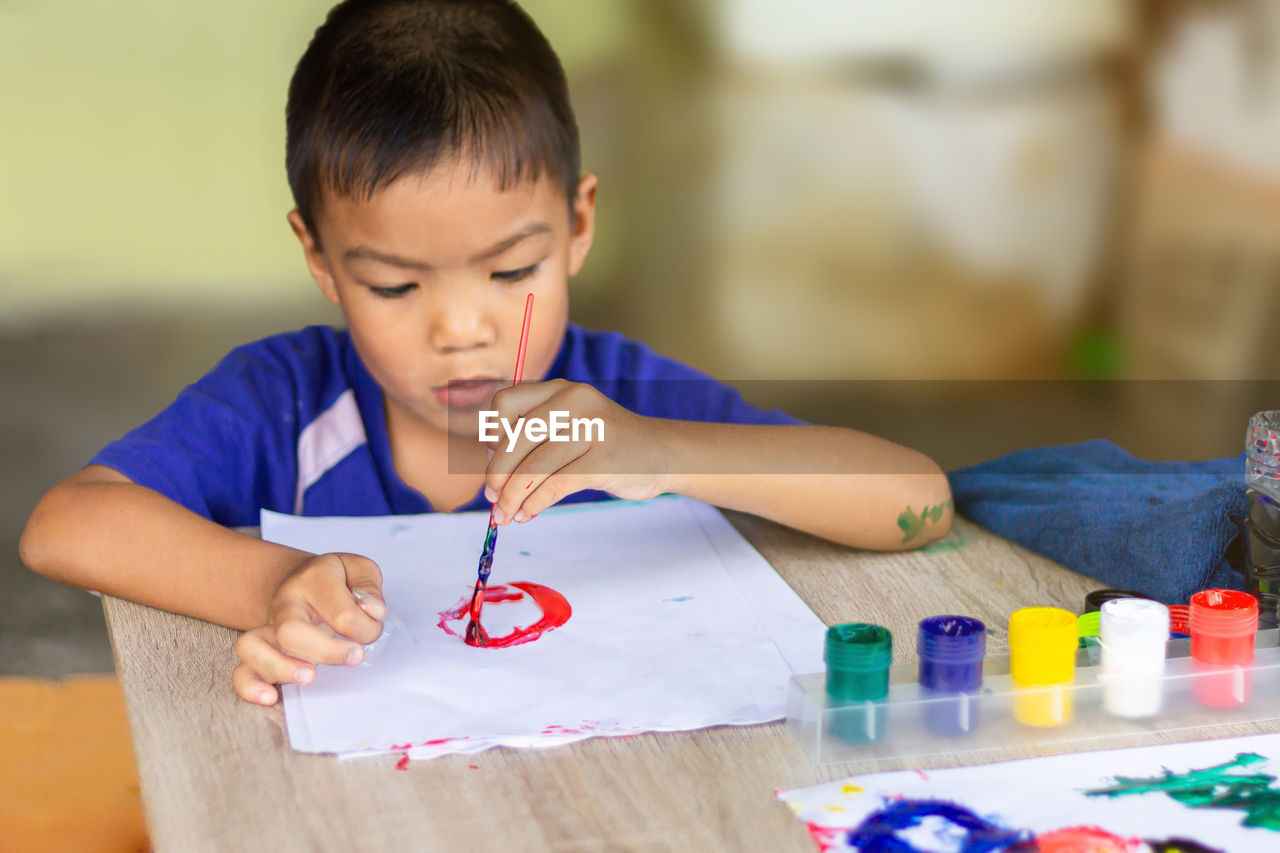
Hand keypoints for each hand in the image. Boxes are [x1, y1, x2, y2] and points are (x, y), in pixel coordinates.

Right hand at [232, 552, 385, 704]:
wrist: (300, 580)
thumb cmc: (335, 581)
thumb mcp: (358, 570)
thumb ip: (369, 587)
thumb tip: (373, 611)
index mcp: (314, 579)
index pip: (340, 610)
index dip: (364, 627)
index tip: (373, 631)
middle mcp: (285, 603)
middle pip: (290, 630)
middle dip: (326, 651)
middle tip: (354, 657)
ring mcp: (268, 627)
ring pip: (252, 646)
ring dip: (281, 667)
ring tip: (309, 677)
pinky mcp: (259, 651)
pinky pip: (241, 670)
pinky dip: (251, 687)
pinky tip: (271, 698)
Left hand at [482, 379, 671, 523]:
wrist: (660, 454)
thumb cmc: (604, 445)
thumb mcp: (569, 427)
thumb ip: (534, 439)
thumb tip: (493, 475)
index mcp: (560, 389)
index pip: (505, 402)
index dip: (491, 435)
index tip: (493, 461)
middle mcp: (575, 400)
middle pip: (516, 438)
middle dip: (497, 475)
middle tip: (493, 499)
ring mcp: (593, 428)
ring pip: (534, 466)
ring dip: (513, 497)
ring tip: (506, 515)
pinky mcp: (605, 459)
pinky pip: (557, 485)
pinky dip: (535, 503)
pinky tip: (528, 514)